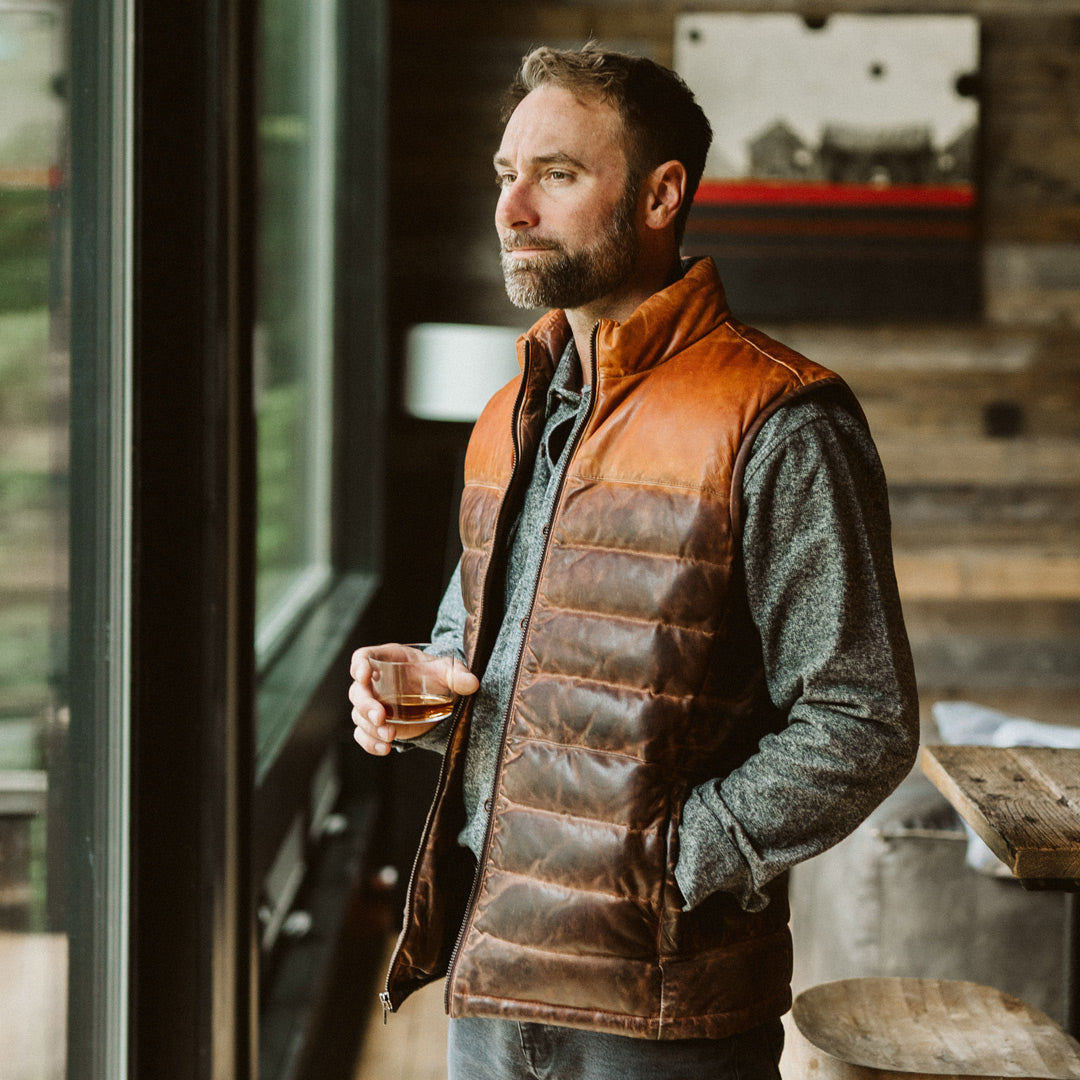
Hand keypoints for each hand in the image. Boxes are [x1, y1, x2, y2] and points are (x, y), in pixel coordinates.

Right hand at [348, 643, 478, 755]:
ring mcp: (374, 704)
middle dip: (366, 705)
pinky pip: (364, 734)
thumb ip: (458, 675)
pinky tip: (384, 749)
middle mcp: (375, 682)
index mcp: (387, 659)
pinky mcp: (377, 724)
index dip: (359, 665)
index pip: (362, 658)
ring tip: (390, 735)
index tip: (364, 675)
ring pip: (359, 715)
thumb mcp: (449, 671)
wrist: (438, 695)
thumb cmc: (437, 675)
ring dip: (370, 727)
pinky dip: (370, 743)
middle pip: (358, 691)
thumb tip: (472, 684)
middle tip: (380, 717)